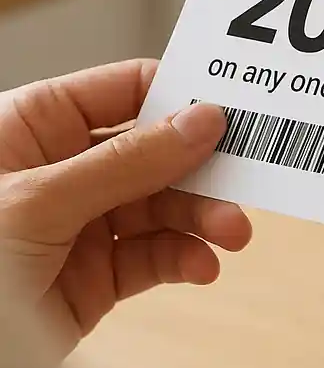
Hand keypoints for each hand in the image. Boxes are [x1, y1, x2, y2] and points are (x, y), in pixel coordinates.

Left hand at [0, 60, 250, 353]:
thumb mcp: (40, 199)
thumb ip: (127, 161)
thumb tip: (203, 121)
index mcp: (35, 126)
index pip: (124, 90)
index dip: (179, 97)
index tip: (232, 109)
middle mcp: (63, 169)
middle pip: (155, 152)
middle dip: (201, 169)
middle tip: (244, 179)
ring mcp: (80, 224)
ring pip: (162, 206)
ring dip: (203, 218)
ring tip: (231, 233)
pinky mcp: (94, 277)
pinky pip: (153, 257)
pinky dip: (184, 259)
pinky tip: (201, 266)